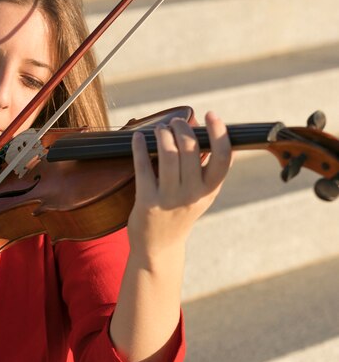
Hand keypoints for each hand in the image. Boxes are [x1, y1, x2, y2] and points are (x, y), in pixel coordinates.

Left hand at [128, 111, 231, 257]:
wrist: (159, 247)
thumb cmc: (180, 213)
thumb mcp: (202, 195)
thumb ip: (208, 170)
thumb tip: (209, 135)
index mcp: (209, 191)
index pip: (223, 157)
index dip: (219, 133)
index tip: (212, 115)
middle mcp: (192, 195)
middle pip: (191, 150)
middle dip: (182, 128)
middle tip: (176, 122)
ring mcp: (169, 199)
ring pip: (168, 155)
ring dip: (163, 134)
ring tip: (161, 128)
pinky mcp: (148, 202)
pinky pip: (143, 167)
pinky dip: (139, 148)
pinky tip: (137, 137)